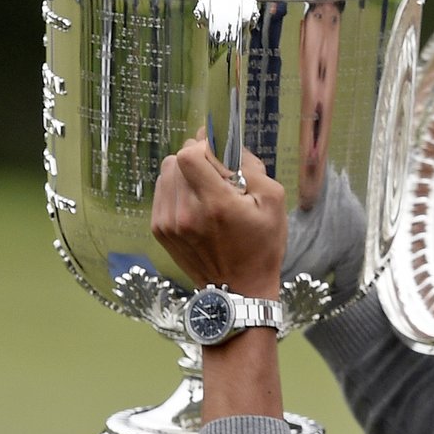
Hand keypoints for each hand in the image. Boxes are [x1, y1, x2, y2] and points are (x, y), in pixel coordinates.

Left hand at [152, 140, 286, 297]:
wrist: (240, 290)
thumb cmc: (261, 246)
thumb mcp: (273, 202)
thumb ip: (251, 166)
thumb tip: (228, 143)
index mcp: (215, 204)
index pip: (189, 154)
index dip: (202, 146)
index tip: (216, 152)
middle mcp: (186, 213)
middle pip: (175, 160)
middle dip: (196, 159)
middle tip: (215, 174)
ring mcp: (169, 223)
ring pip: (166, 174)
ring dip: (184, 174)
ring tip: (205, 190)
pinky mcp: (160, 231)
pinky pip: (161, 193)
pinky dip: (176, 190)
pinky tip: (195, 205)